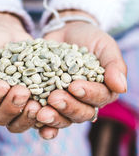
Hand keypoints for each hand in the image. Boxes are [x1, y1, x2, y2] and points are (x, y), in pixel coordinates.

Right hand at [0, 13, 43, 132]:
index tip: (2, 85)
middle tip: (23, 92)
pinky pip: (38, 116)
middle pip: (0, 117)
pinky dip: (45, 118)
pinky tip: (53, 111)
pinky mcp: (33, 101)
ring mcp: (14, 105)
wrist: (9, 33)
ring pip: (18, 122)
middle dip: (12, 107)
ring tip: (38, 105)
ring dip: (27, 117)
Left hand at [36, 10, 126, 138]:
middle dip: (68, 107)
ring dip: (53, 118)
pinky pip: (47, 116)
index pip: (99, 98)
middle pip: (81, 113)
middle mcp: (85, 101)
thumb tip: (121, 87)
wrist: (65, 31)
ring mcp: (66, 102)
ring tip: (40, 112)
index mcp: (102, 90)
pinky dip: (41, 124)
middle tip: (54, 98)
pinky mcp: (48, 101)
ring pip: (63, 119)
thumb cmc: (89, 38)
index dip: (88, 94)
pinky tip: (34, 120)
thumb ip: (114, 65)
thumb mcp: (104, 45)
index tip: (74, 86)